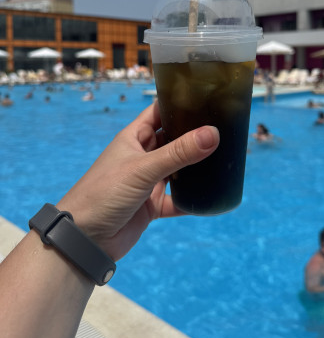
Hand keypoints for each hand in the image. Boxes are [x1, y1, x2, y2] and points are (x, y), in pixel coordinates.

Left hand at [57, 101, 218, 260]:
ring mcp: (148, 181)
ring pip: (178, 169)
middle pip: (173, 139)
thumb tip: (213, 133)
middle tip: (224, 128)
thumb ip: (178, 153)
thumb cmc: (104, 193)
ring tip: (224, 158)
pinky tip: (210, 196)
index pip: (158, 112)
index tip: (206, 98)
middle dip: (194, 135)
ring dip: (195, 167)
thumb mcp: (143, 169)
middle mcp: (142, 156)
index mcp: (134, 138)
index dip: (178, 103)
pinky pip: (177, 199)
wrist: (85, 239)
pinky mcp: (151, 205)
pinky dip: (190, 199)